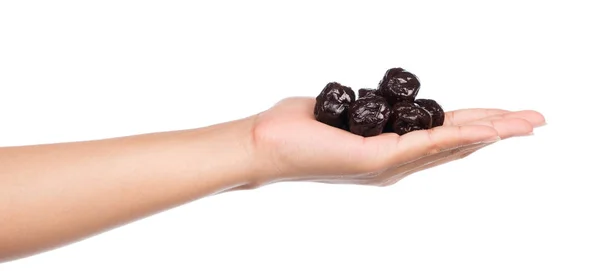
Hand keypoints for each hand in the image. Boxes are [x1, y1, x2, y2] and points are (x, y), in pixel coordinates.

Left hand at [251, 97, 544, 185]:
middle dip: (498, 129)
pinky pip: (426, 144)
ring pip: (450, 145)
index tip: (506, 116)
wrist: (265, 146)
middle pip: (456, 144)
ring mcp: (388, 164)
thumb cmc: (298, 128)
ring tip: (525, 123)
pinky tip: (487, 128)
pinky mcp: (376, 160)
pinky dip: (459, 135)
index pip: (442, 137)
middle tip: (535, 120)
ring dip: (491, 132)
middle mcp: (394, 163)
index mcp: (389, 152)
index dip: (477, 126)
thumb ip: (371, 113)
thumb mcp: (346, 114)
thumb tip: (378, 102)